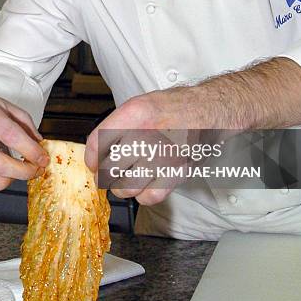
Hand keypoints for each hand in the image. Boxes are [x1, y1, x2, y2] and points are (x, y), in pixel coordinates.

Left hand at [85, 85, 217, 204]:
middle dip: (105, 174)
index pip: (98, 141)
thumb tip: (97, 149)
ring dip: (123, 186)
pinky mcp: (176, 173)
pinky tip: (146, 184)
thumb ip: (119, 124)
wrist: (210, 111)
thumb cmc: (176, 107)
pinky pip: (148, 197)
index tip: (92, 163)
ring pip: (125, 187)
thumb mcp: (142, 103)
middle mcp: (147, 134)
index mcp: (135, 113)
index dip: (90, 157)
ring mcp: (162, 157)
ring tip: (128, 178)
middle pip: (108, 169)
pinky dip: (143, 195)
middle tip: (108, 173)